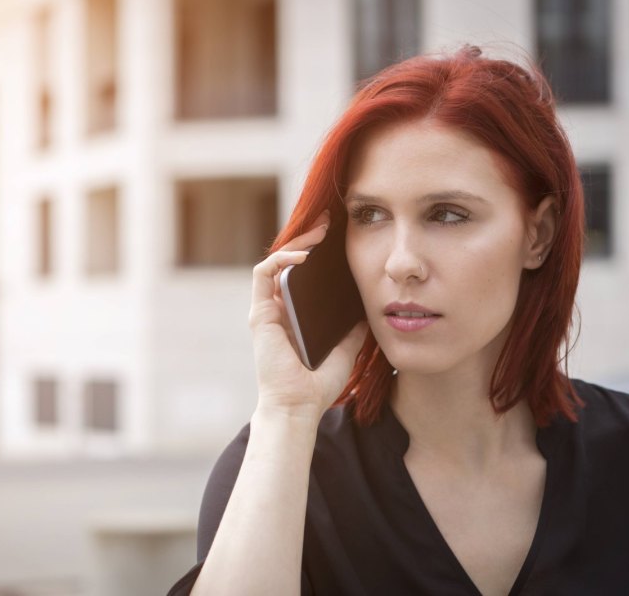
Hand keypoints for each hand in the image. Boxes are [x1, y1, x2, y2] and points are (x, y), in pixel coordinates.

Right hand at [248, 210, 367, 422]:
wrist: (298, 405)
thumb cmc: (318, 383)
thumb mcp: (345, 349)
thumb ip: (352, 329)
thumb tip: (368, 307)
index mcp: (296, 316)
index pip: (303, 276)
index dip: (317, 253)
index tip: (337, 237)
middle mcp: (278, 309)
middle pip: (289, 263)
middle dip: (308, 238)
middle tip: (328, 223)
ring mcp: (267, 309)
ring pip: (275, 262)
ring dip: (296, 242)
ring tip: (319, 231)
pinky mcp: (260, 313)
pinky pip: (264, 274)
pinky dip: (282, 259)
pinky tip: (304, 255)